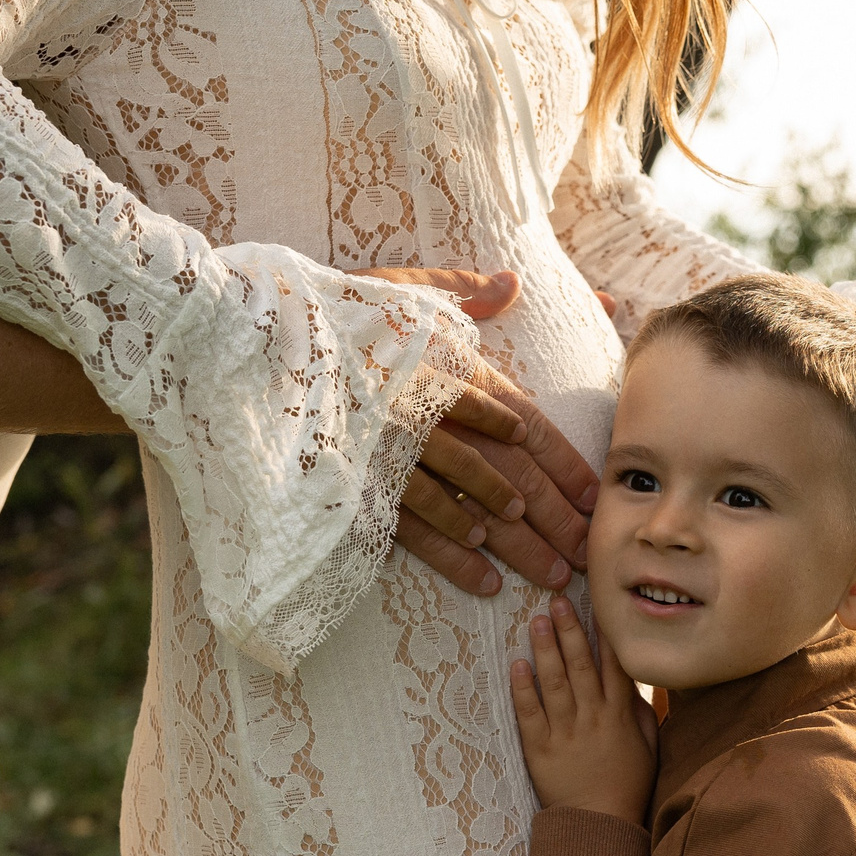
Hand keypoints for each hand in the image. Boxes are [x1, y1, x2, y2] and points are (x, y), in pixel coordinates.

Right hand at [355, 268, 601, 597]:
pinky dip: (451, 551)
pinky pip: (415, 524)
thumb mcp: (400, 290)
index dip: (565, 464)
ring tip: (546, 570)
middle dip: (553, 516)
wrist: (260, 340)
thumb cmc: (335, 314)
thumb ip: (462, 289)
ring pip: (470, 504)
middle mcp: (432, 412)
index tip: (595, 496)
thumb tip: (511, 282)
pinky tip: (482, 573)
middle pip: (510, 472)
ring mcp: (398, 450)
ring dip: (513, 542)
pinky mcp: (363, 479)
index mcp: (450, 368)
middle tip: (586, 552)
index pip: (526, 424)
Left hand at [510, 595, 656, 823]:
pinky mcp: (541, 750)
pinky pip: (530, 714)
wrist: (600, 824)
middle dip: (570, 630)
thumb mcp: (648, 746)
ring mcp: (565, 733)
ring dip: (546, 649)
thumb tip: (633, 679)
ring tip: (537, 621)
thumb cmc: (628, 785)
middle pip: (581, 665)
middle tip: (558, 601)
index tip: (597, 604)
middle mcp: (593, 718)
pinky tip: (518, 664)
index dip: (604, 633)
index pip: (613, 664)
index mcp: (620, 715)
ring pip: (555, 683)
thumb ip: (641, 710)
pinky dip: (523, 689)